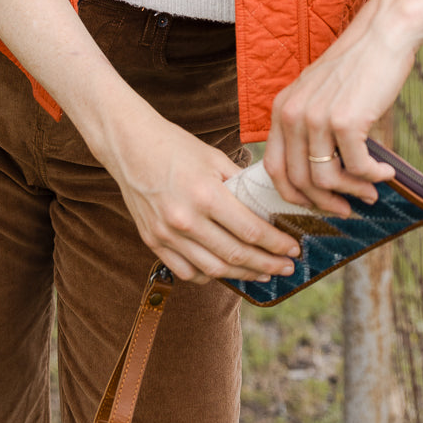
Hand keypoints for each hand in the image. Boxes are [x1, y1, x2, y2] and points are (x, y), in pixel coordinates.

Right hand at [103, 108, 301, 284]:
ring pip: (213, 270)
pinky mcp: (153, 242)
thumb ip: (240, 183)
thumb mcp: (213, 157)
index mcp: (205, 194)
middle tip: (287, 267)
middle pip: (235, 255)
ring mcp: (167, 235)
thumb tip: (268, 205)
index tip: (293, 248)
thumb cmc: (174, 146)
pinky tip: (225, 270)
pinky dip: (209, 276)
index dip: (276, 244)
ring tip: (264, 273)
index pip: (250, 230)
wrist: (129, 146)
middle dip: (267, 264)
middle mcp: (186, 219)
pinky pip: (187, 272)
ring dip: (243, 275)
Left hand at [263, 0, 422, 212]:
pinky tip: (387, 172)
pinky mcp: (346, 120)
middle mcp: (293, 114)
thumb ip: (314, 132)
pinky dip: (374, 176)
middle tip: (348, 209)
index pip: (274, 167)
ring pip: (326, 179)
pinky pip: (357, 167)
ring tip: (371, 191)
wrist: (384, 35)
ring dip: (352, 192)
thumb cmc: (357, 68)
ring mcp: (317, 118)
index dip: (292, 195)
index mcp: (282, 109)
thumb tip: (327, 180)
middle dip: (325, 203)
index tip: (316, 204)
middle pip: (299, 181)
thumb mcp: (322, 96)